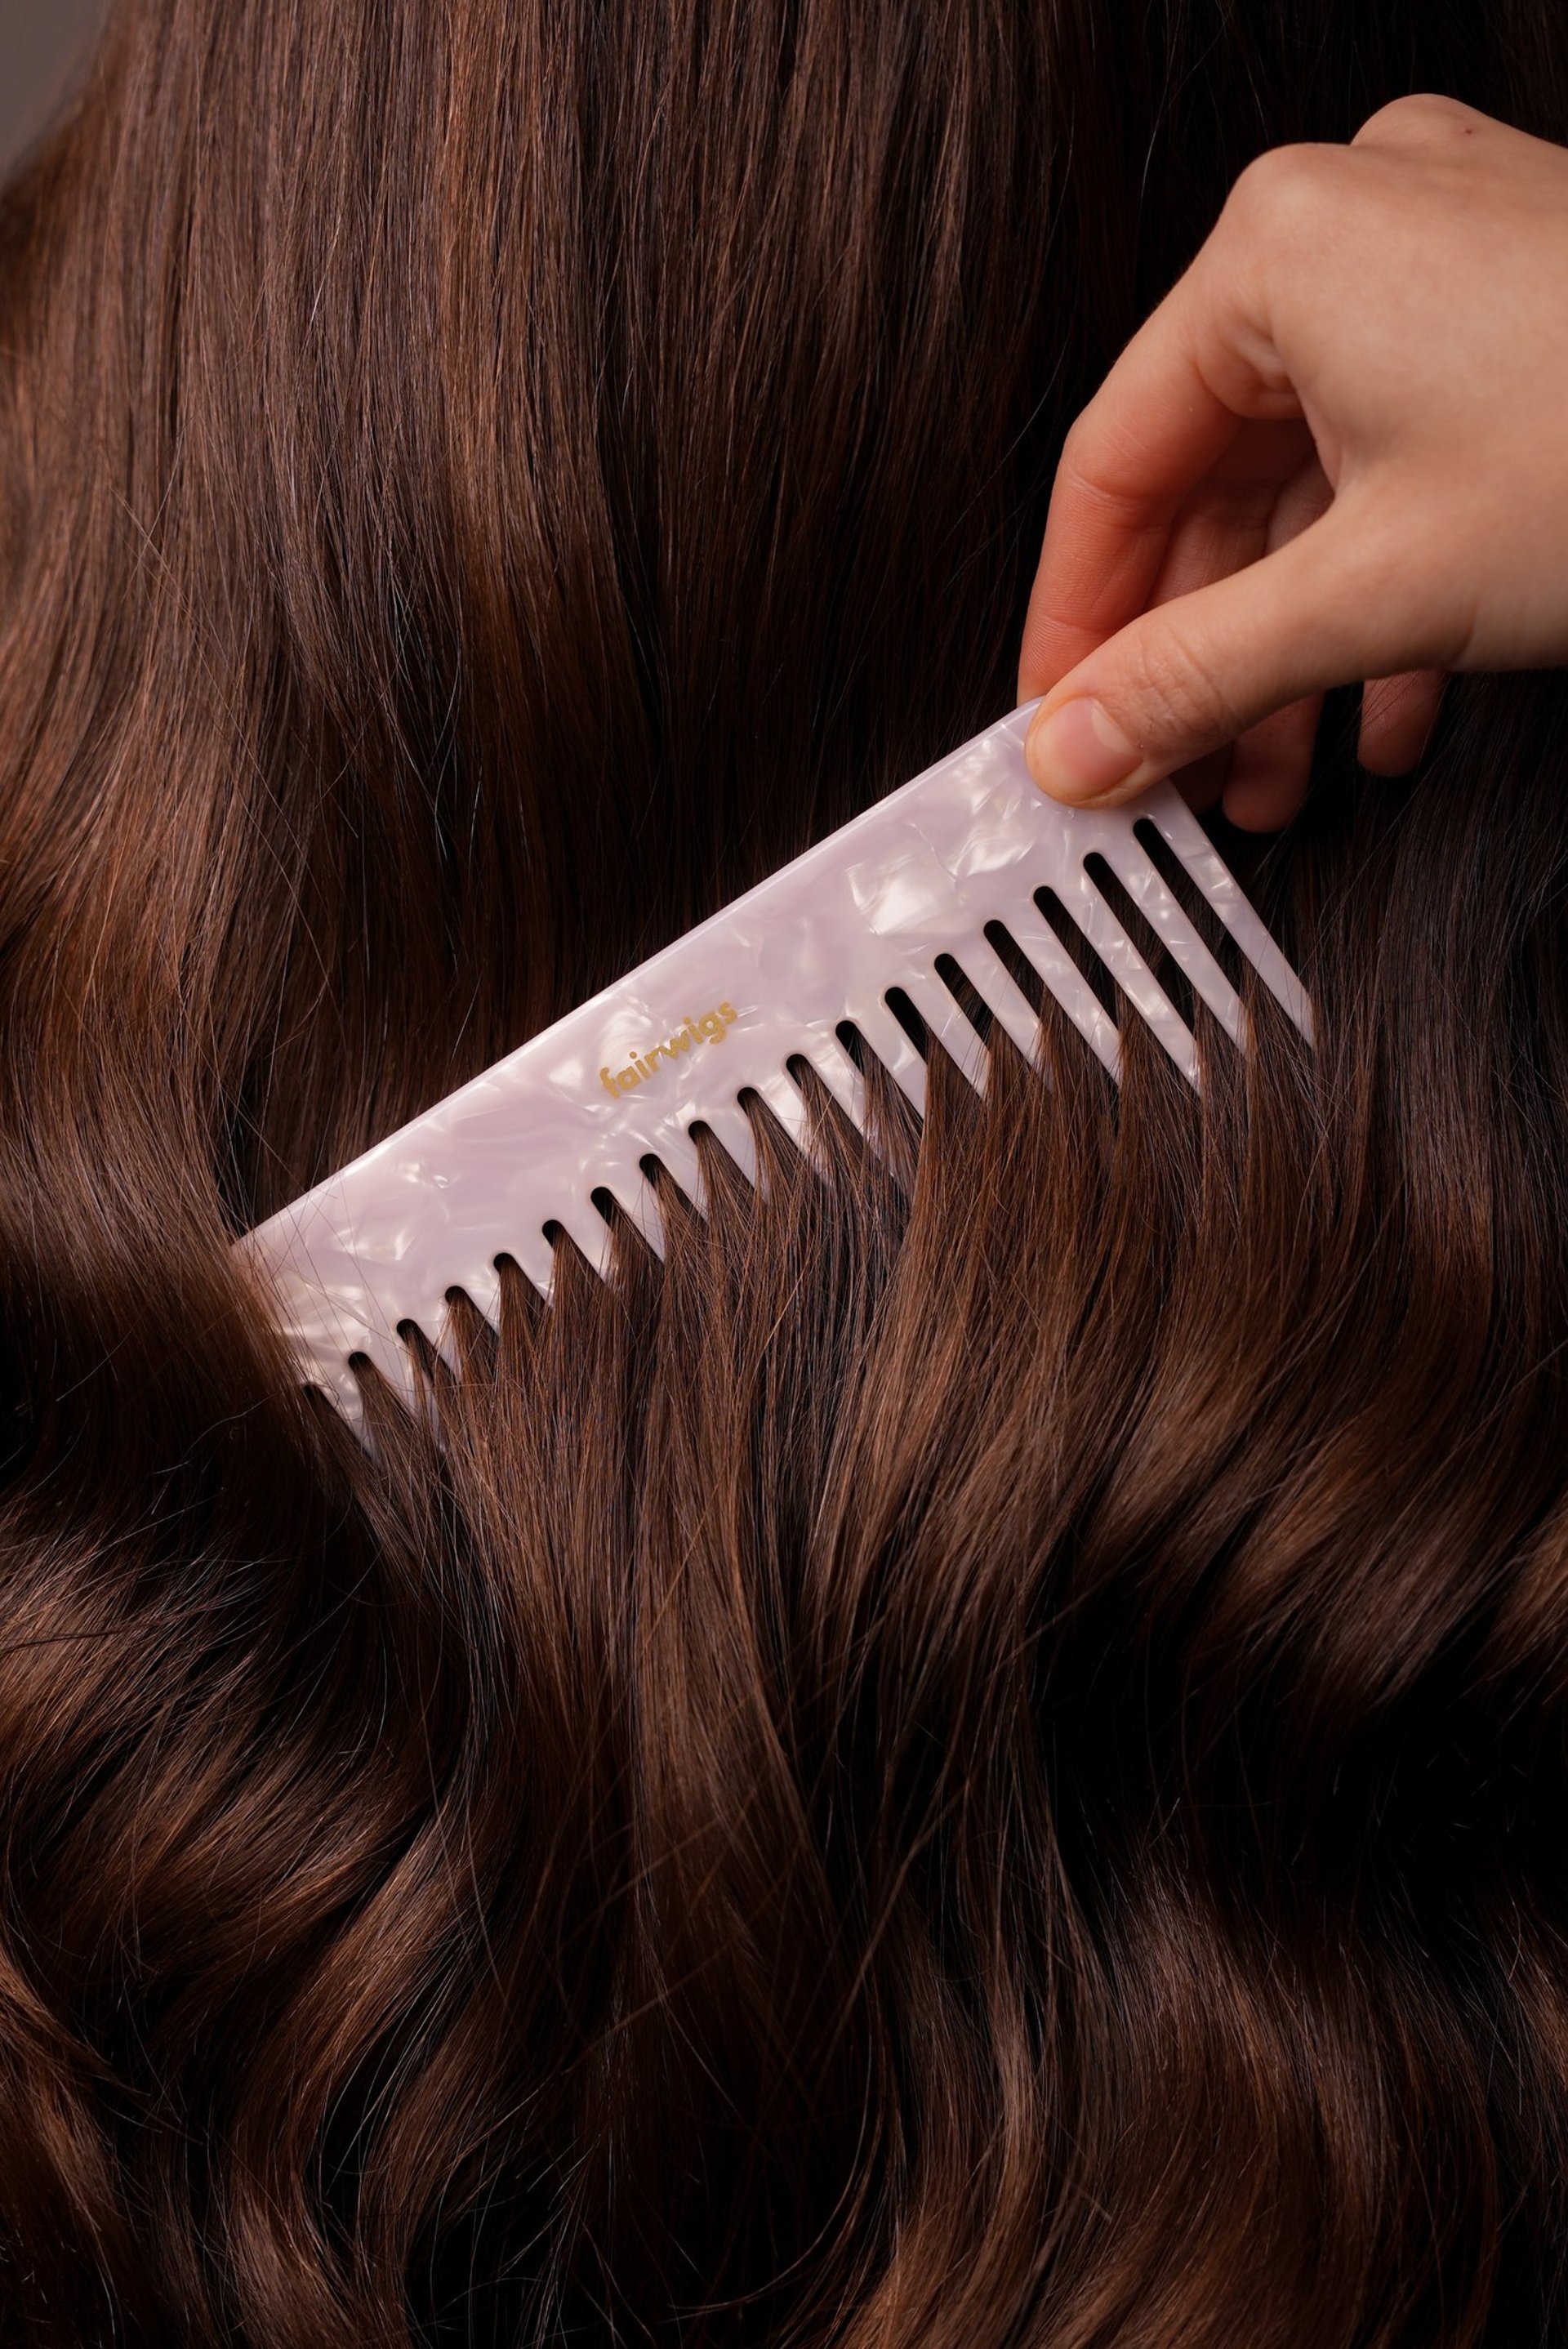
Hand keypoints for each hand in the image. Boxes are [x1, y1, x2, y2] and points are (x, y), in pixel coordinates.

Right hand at [1018, 95, 1567, 828]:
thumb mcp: (1378, 592)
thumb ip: (1197, 674)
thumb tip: (1073, 745)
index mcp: (1279, 251)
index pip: (1111, 464)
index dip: (1074, 621)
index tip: (1058, 728)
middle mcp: (1352, 229)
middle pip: (1214, 484)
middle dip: (1199, 658)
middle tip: (1169, 778)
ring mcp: (1446, 265)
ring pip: (1313, 489)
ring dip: (1291, 652)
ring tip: (1277, 778)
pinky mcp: (1521, 320)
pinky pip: (1403, 465)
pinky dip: (1384, 596)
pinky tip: (1391, 718)